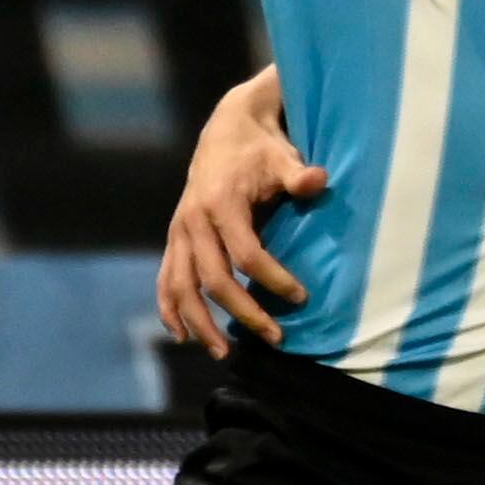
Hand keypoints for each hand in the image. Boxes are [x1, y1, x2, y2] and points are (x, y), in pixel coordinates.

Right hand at [158, 74, 324, 355]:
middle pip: (214, 279)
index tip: (301, 297)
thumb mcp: (282, 157)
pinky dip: (170, 309)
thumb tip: (319, 180)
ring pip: (182, 287)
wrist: (226, 130)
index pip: (246, 253)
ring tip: (223, 353)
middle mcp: (193, 220)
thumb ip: (298, 175)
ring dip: (200, 323)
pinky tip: (182, 336)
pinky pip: (166, 280)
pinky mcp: (175, 239)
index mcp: (220, 202)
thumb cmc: (261, 149)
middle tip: (275, 338)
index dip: (273, 279)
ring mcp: (180, 232)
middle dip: (243, 312)